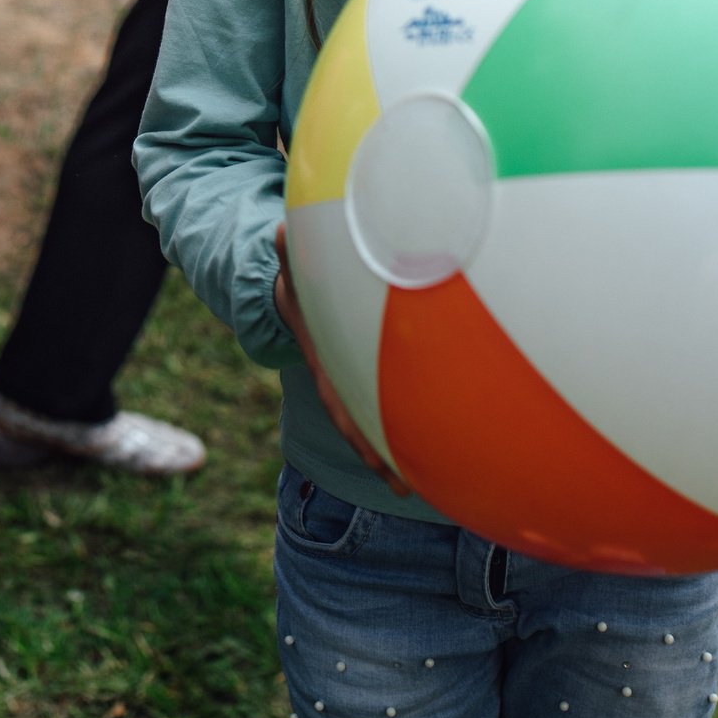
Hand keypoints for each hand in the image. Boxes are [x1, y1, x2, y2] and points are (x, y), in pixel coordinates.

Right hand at [274, 224, 409, 496]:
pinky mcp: (368, 375)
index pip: (341, 403)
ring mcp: (354, 379)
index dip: (358, 433)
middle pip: (359, 425)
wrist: (293, 295)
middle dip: (379, 457)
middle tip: (403, 489)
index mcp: (327, 360)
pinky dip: (406, 425)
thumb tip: (282, 229)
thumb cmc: (301, 279)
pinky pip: (387, 403)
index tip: (376, 462)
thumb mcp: (293, 266)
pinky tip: (435, 444)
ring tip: (424, 482)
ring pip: (374, 420)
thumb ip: (289, 252)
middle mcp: (341, 378)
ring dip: (394, 450)